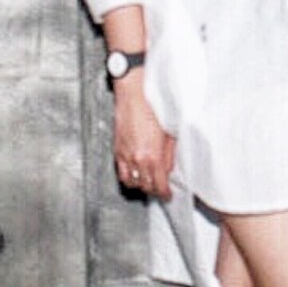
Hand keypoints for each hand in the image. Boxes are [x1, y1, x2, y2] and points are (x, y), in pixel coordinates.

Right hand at [113, 78, 174, 199]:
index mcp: (153, 155)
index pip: (159, 185)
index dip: (165, 193)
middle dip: (154, 190)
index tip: (168, 194)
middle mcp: (138, 158)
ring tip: (148, 183)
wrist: (134, 92)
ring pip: (131, 182)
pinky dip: (128, 177)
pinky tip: (135, 174)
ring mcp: (125, 154)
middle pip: (145, 186)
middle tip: (161, 189)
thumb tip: (170, 167)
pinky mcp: (117, 148)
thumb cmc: (152, 106)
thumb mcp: (170, 132)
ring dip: (141, 185)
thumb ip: (170, 154)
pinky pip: (121, 171)